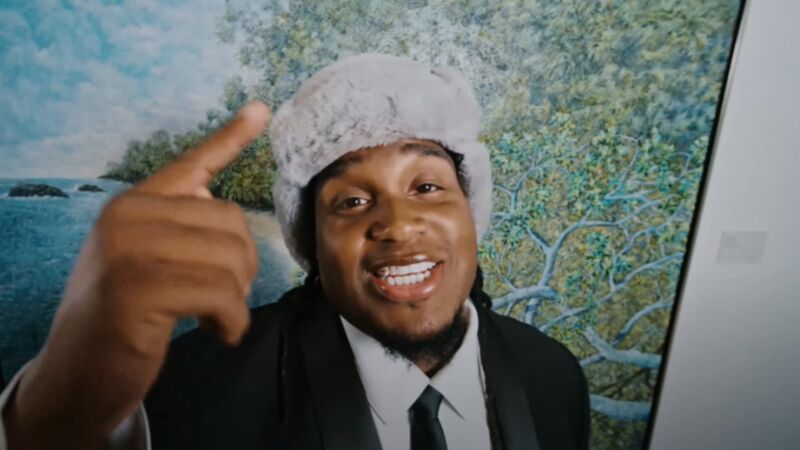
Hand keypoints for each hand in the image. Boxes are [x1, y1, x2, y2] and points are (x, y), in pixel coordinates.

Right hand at [3, 101, 271, 449]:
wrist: (74, 380)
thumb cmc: (120, 321)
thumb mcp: (142, 263)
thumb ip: (174, 225)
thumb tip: (212, 189)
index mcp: (131, 205)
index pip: (191, 164)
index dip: (231, 137)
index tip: (262, 109)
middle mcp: (125, 217)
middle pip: (233, 224)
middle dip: (242, 269)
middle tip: (222, 300)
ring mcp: (126, 252)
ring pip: (232, 260)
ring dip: (237, 300)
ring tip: (215, 318)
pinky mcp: (135, 293)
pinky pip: (223, 295)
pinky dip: (233, 322)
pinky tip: (218, 334)